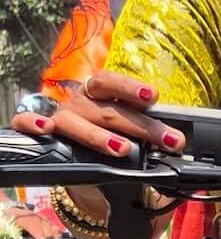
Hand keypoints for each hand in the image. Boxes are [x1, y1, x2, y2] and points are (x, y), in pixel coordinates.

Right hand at [12, 69, 185, 162]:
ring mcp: (60, 116)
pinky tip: (45, 128)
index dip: (131, 88)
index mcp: (100, 92)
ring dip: (99, 136)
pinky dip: (33, 123)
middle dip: (141, 127)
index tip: (153, 97)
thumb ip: (146, 133)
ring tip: (122, 149)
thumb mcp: (127, 129)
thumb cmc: (106, 133)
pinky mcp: (41, 132)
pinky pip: (27, 123)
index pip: (113, 83)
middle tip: (169, 139)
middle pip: (108, 110)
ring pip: (76, 123)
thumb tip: (176, 142)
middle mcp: (80, 101)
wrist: (77, 154)